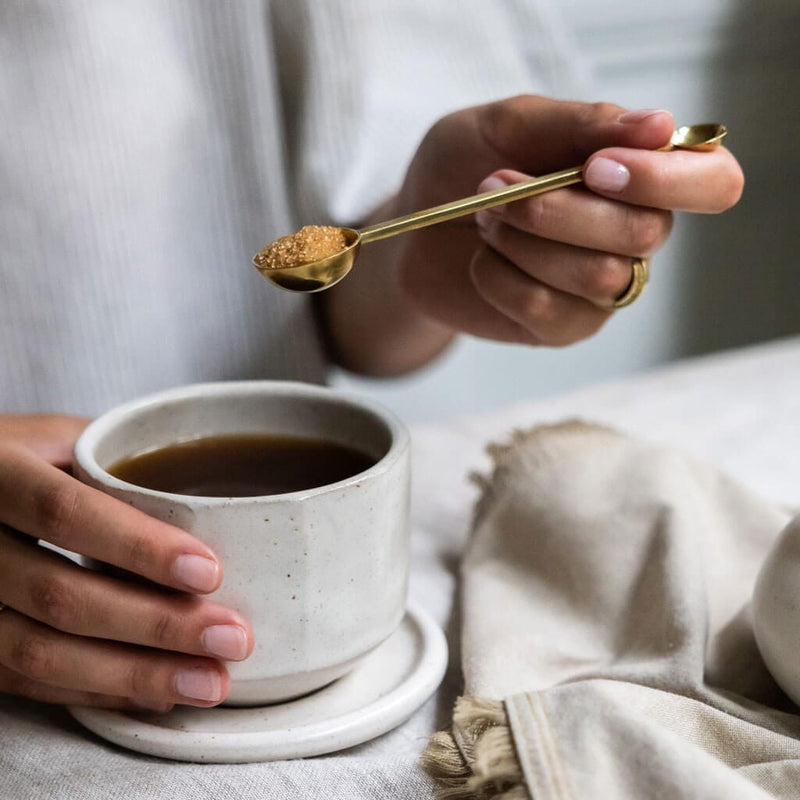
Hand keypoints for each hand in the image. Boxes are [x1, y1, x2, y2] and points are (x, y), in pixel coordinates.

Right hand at [0, 414, 252, 709]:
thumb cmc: (19, 457)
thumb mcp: (57, 438)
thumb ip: (117, 465)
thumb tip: (214, 501)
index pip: (64, 513)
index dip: (138, 547)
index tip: (210, 572)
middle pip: (60, 596)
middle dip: (157, 625)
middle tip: (232, 639)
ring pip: (41, 653)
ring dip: (135, 676)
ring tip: (210, 682)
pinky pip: (28, 681)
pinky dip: (98, 692)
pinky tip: (157, 694)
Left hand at [392, 96, 742, 346]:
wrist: (413, 229)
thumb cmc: (463, 169)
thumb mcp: (507, 125)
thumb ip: (577, 123)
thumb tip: (661, 127)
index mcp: (639, 174)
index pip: (712, 182)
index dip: (666, 179)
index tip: (595, 167)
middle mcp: (634, 234)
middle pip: (643, 234)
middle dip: (557, 210)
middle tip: (493, 185)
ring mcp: (602, 288)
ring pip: (599, 276)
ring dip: (524, 242)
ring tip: (483, 220)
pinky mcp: (563, 327)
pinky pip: (551, 312)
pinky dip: (502, 280)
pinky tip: (482, 261)